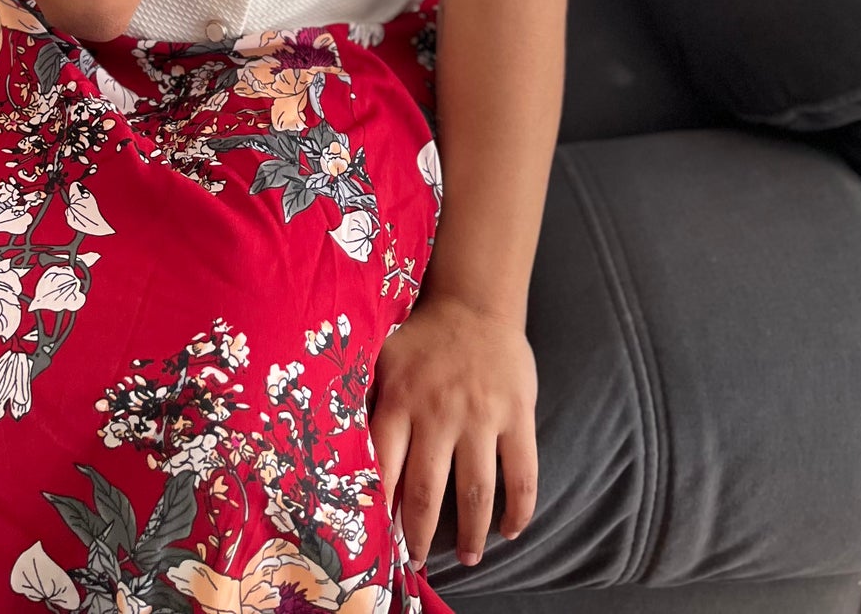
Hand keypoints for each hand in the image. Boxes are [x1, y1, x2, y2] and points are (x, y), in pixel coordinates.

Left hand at [367, 288, 537, 573]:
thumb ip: (366, 400)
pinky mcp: (517, 415)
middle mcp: (438, 414)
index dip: (379, 512)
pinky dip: (519, 510)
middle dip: (419, 536)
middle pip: (425, 493)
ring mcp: (481, 417)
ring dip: (470, 535)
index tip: (378, 543)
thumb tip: (338, 444)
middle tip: (417, 561)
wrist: (475, 300)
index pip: (384, 469)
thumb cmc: (422, 334)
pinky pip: (522, 474)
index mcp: (399, 401)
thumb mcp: (382, 358)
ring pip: (475, 494)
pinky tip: (511, 531)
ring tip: (466, 558)